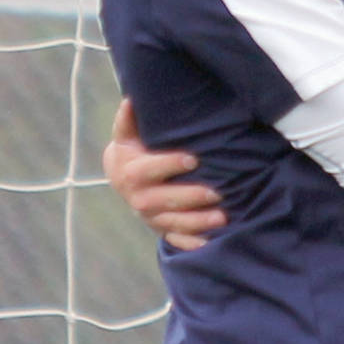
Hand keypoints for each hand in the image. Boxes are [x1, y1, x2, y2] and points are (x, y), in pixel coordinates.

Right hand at [103, 98, 223, 251]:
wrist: (120, 178)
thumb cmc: (131, 151)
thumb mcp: (126, 136)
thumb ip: (128, 120)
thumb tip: (131, 100)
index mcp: (130, 173)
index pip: (149, 170)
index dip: (170, 164)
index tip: (193, 159)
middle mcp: (139, 199)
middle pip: (165, 200)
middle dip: (191, 198)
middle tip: (217, 193)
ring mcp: (150, 218)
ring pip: (174, 223)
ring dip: (198, 222)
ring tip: (222, 217)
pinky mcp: (160, 230)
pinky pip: (176, 240)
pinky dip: (192, 244)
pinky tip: (211, 242)